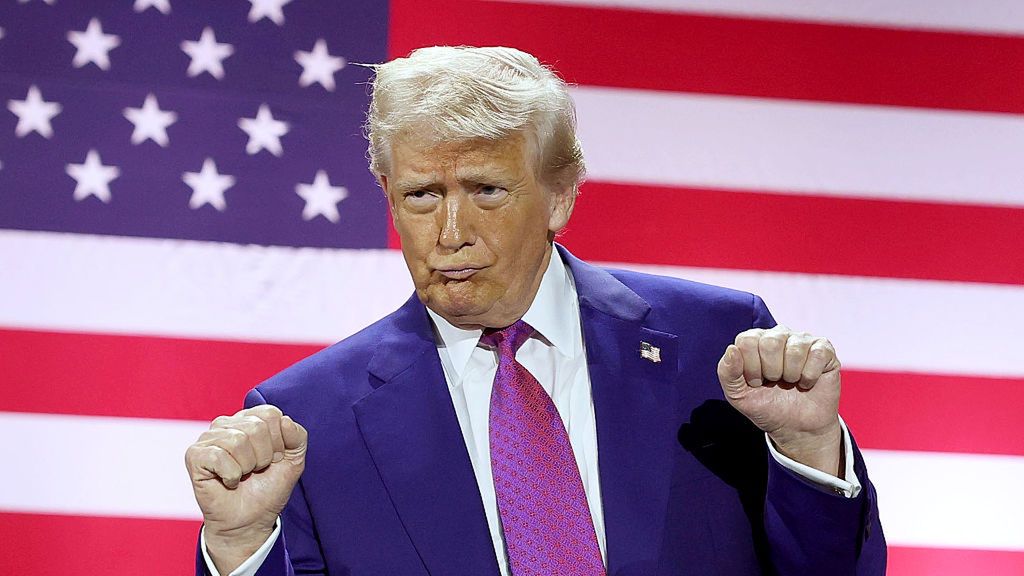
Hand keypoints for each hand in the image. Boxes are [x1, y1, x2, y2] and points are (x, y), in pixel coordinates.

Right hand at [185, 405, 306, 573]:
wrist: (250, 521)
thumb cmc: (268, 488)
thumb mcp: (294, 459)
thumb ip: (297, 436)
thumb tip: (284, 420)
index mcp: (249, 418)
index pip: (270, 414)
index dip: (278, 441)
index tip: (273, 459)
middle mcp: (226, 423)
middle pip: (257, 427)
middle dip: (264, 456)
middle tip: (256, 470)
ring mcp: (208, 438)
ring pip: (238, 441)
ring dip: (247, 466)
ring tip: (243, 475)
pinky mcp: (195, 455)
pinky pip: (219, 456)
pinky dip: (231, 475)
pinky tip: (228, 481)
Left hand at [717, 325, 842, 475]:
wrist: (795, 427)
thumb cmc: (766, 406)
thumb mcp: (738, 395)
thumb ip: (727, 372)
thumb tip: (732, 349)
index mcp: (754, 341)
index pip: (747, 341)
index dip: (751, 367)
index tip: (756, 382)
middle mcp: (778, 335)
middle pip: (770, 343)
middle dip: (771, 371)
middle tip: (775, 382)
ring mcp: (802, 340)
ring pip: (794, 349)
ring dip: (791, 375)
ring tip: (791, 382)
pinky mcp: (824, 349)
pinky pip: (817, 354)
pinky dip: (810, 376)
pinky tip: (807, 382)